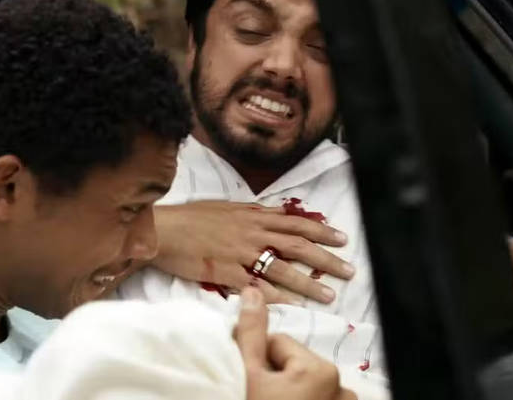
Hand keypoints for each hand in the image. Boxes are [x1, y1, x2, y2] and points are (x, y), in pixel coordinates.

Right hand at [152, 201, 353, 303]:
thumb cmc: (192, 217)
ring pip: (282, 269)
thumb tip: (276, 211)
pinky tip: (293, 305)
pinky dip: (276, 296)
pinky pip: (256, 287)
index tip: (342, 239)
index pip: (296, 222)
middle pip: (298, 246)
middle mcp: (252, 233)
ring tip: (329, 295)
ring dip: (308, 283)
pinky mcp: (226, 273)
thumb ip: (253, 212)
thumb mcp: (226, 207)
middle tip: (348, 271)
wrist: (164, 230)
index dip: (322, 230)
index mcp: (253, 216)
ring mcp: (240, 254)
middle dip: (326, 259)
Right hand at [235, 287, 356, 399]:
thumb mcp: (248, 372)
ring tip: (268, 399)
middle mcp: (341, 386)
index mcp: (321, 369)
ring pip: (304, 382)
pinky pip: (317, 396)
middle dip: (274, 373)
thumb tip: (252, 291)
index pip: (280, 343)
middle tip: (257, 392)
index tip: (246, 377)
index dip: (257, 357)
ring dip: (287, 389)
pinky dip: (302, 399)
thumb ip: (251, 332)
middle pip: (294, 363)